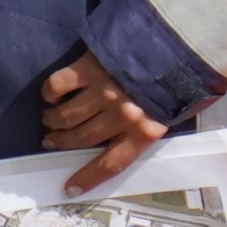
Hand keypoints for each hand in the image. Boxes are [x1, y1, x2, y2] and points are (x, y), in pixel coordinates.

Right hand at [39, 53, 171, 193]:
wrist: (175, 38)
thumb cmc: (176, 76)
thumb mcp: (173, 111)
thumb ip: (150, 126)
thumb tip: (129, 137)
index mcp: (144, 131)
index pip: (110, 163)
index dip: (87, 177)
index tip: (70, 188)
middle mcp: (121, 116)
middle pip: (80, 139)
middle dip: (60, 142)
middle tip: (51, 141)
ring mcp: (103, 92)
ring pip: (66, 116)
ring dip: (53, 121)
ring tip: (50, 120)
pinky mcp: (89, 67)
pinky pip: (58, 86)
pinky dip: (51, 93)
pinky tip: (52, 95)